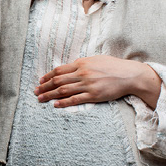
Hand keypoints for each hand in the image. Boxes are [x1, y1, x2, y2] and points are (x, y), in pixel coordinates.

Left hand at [34, 55, 161, 108]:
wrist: (129, 75)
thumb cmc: (113, 66)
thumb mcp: (95, 60)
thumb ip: (82, 64)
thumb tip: (70, 67)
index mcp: (81, 63)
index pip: (59, 70)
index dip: (47, 76)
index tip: (40, 81)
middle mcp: (82, 73)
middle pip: (58, 80)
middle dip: (44, 86)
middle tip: (35, 92)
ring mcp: (87, 85)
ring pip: (63, 90)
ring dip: (49, 95)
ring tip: (40, 99)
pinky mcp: (93, 95)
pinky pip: (75, 100)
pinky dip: (63, 102)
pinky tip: (55, 105)